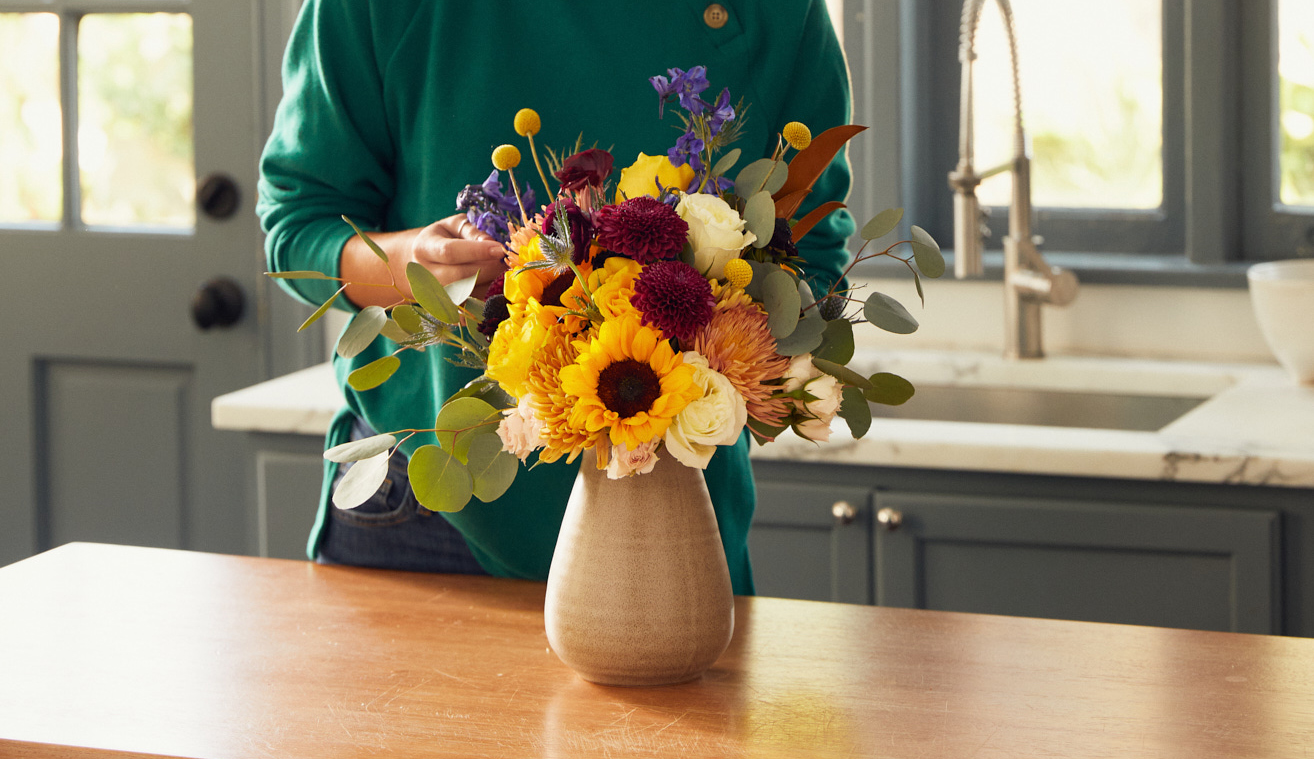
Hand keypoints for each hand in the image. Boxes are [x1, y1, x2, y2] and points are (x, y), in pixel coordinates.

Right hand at [341, 214, 507, 308]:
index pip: (450, 252)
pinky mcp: (444, 308)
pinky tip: (497, 289)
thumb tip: (490, 243)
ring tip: (503, 274)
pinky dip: (486, 299)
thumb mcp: (452, 226)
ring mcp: (433, 294)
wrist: (418, 263)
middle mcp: (425, 274)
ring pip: (467, 295)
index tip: (499, 249)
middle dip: (488, 270)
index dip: (477, 251)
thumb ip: (471, 231)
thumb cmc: (441, 239)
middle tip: (507, 263)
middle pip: (459, 277)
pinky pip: (469, 307)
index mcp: (424, 248)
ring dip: (490, 286)